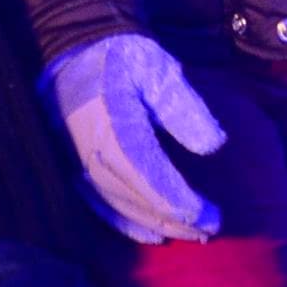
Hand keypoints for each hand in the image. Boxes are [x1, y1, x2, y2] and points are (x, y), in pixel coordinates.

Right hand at [47, 33, 227, 242]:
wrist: (74, 51)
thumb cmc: (121, 58)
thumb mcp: (157, 69)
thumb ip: (183, 107)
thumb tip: (212, 145)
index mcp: (113, 127)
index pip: (150, 176)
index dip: (180, 202)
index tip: (211, 216)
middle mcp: (91, 152)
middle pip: (136, 198)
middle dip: (174, 220)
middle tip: (209, 231)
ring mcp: (78, 162)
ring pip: (120, 206)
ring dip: (156, 225)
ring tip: (190, 235)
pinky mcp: (74, 167)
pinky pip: (100, 205)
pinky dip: (126, 223)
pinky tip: (150, 234)